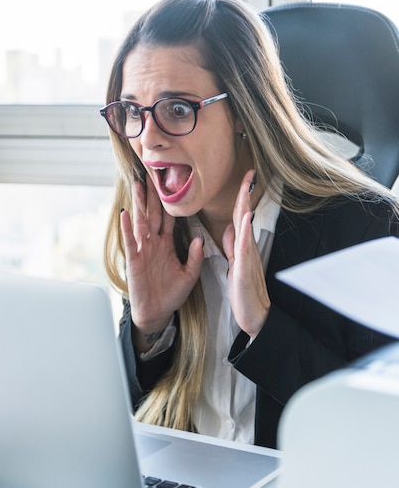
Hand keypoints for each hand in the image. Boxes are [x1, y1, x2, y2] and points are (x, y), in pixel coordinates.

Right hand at [121, 175, 203, 351]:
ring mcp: (143, 249)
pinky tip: (125, 213)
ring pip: (141, 221)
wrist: (157, 312)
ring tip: (137, 185)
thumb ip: (195, 257)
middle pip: (153, 213)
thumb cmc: (171, 294)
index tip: (171, 183)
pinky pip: (130, 240)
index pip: (169, 217)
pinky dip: (127, 227)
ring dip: (138, 203)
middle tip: (152, 173)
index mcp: (167, 244)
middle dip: (152, 194)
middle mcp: (154, 243)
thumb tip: (199, 239)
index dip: (170, 201)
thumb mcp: (189, 275)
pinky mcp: (134, 259)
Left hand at [222, 170, 270, 337]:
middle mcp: (247, 248)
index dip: (241, 197)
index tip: (244, 178)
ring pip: (246, 227)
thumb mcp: (235, 264)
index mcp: (242, 246)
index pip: (240, 216)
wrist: (255, 315)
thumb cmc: (244, 291)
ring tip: (246, 187)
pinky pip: (244, 248)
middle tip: (249, 172)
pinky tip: (246, 220)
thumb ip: (234, 246)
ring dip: (245, 206)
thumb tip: (232, 227)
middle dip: (245, 193)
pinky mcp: (244, 269)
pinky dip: (244, 233)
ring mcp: (247, 257)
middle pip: (245, 215)